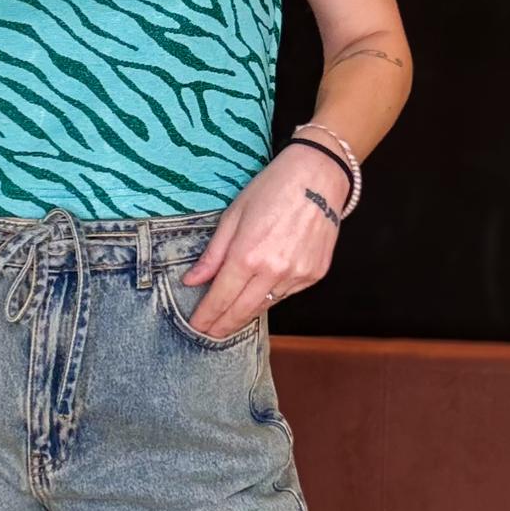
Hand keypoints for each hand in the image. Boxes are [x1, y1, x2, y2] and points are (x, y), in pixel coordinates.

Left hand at [178, 145, 349, 339]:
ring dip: (246, 314)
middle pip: (242, 310)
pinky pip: (285, 294)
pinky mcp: (315, 274)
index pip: (221, 297)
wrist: (318, 176)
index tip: (196, 326)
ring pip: (265, 305)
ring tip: (229, 319)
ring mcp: (298, 275)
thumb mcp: (233, 215)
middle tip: (209, 334)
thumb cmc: (272, 188)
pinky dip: (269, 296)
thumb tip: (191, 281)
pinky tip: (258, 294)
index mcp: (248, 254)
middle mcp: (274, 270)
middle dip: (223, 325)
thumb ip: (213, 254)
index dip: (207, 316)